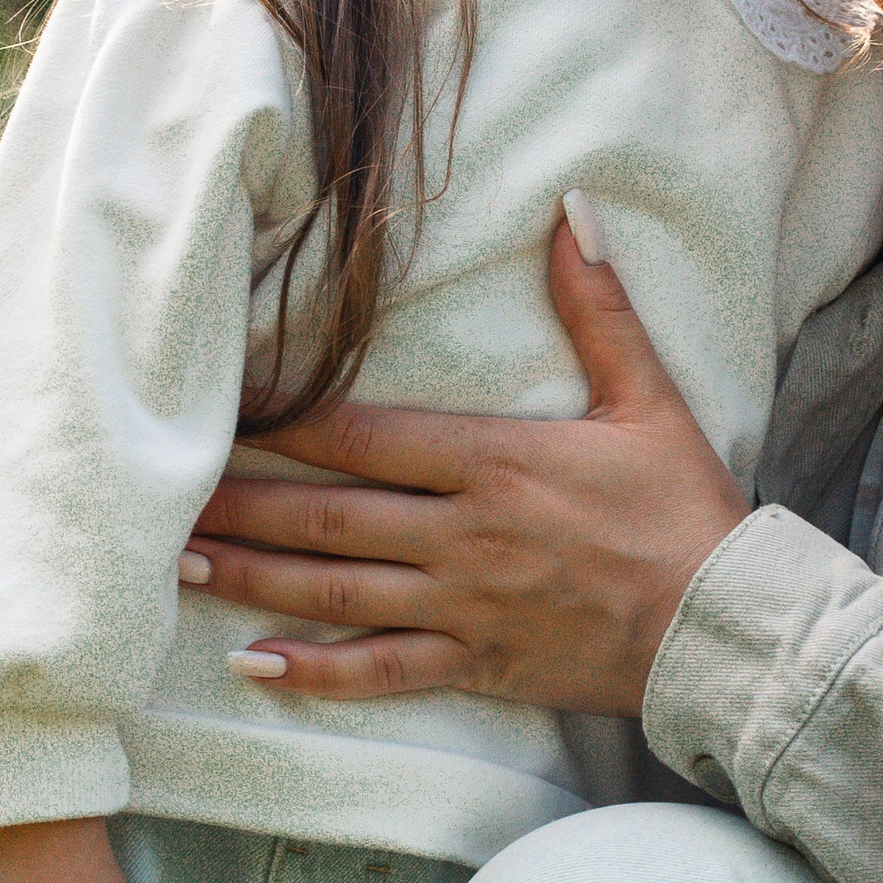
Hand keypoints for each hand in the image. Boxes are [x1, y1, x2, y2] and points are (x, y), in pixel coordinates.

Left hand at [182, 208, 751, 715]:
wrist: (722, 627)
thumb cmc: (686, 510)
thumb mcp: (648, 398)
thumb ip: (598, 307)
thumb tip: (572, 210)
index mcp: (492, 461)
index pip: (362, 434)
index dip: (284, 418)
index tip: (221, 404)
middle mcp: (461, 533)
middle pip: (324, 514)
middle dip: (236, 503)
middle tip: (159, 494)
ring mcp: (461, 605)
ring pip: (333, 591)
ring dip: (248, 578)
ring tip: (174, 562)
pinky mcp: (475, 666)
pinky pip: (379, 670)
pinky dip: (314, 673)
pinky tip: (252, 668)